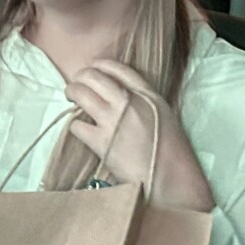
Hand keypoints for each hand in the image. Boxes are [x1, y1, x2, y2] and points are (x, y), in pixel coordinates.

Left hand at [64, 59, 210, 210]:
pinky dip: (75, 126)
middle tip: (76, 84)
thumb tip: (120, 98)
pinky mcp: (101, 141)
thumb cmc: (173, 155)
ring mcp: (114, 120)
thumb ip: (144, 104)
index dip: (101, 65)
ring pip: (81, 93)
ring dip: (72, 93)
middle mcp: (130, 102)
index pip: (120, 69)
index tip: (93, 67)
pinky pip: (77, 125)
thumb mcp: (165, 118)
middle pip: (95, 77)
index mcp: (149, 96)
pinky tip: (81, 130)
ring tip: (70, 97)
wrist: (173, 180)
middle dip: (81, 77)